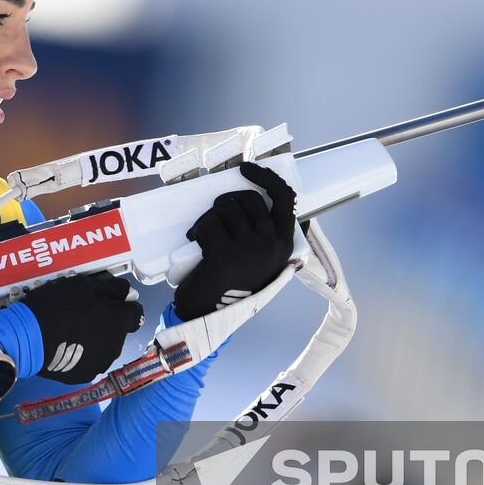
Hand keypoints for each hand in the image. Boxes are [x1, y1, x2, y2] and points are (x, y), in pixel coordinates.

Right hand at [21, 272, 144, 383]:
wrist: (27, 337)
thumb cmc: (57, 305)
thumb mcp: (83, 285)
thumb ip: (110, 289)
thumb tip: (128, 292)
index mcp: (118, 322)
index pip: (136, 314)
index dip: (125, 306)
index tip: (110, 303)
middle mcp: (116, 345)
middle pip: (119, 331)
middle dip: (108, 323)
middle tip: (84, 315)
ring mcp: (100, 363)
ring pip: (105, 347)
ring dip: (96, 339)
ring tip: (73, 332)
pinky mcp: (85, 376)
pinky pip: (90, 361)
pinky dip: (83, 354)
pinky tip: (67, 346)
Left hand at [174, 162, 296, 320]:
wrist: (206, 316)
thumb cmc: (229, 284)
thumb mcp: (258, 260)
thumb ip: (262, 233)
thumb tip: (252, 192)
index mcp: (283, 244)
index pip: (285, 198)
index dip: (266, 177)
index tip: (247, 168)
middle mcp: (271, 245)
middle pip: (247, 198)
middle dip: (225, 202)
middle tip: (214, 220)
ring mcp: (250, 249)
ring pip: (225, 208)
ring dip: (209, 219)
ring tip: (206, 239)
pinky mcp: (225, 254)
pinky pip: (209, 224)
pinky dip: (198, 232)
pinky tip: (198, 249)